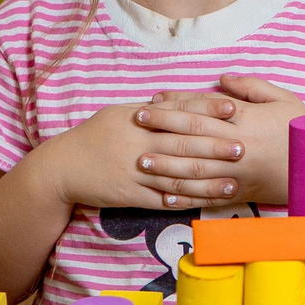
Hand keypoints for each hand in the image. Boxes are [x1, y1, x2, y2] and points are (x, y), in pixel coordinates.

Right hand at [34, 102, 238, 213]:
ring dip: (207, 181)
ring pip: (176, 176)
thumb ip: (150, 111)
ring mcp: (133, 170)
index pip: (178, 111)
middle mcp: (137, 142)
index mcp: (137, 119)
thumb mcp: (118, 115)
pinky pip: (160, 199)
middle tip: (242, 148)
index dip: (206, 109)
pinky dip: (183, 201)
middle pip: (182, 143)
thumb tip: (179, 101)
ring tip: (232, 184)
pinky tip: (205, 203)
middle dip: (215, 146)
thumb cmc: (94, 137)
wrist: (61, 167)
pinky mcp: (129, 194)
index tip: (232, 109)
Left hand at [136, 76, 304, 206]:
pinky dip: (185, 197)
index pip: (203, 108)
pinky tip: (164, 196)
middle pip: (192, 135)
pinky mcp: (240, 194)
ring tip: (141, 160)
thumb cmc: (304, 132)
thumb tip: (221, 79)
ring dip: (165, 165)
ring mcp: (237, 173)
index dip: (175, 103)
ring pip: (194, 169)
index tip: (153, 100)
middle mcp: (238, 146)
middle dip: (161, 128)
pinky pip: (207, 197)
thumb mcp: (284, 100)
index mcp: (247, 120)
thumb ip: (252, 87)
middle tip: (136, 122)